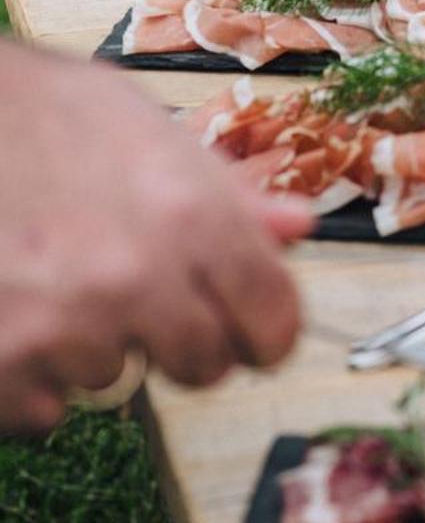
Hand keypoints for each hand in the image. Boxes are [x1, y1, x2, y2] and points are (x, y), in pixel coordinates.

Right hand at [0, 42, 312, 433]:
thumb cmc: (43, 113)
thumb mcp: (147, 130)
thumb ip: (225, 192)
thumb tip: (298, 227)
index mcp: (191, 214)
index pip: (274, 319)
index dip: (268, 332)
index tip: (255, 336)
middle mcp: (136, 275)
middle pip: (204, 365)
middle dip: (184, 342)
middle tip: (142, 298)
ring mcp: (65, 324)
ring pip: (115, 379)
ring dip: (93, 345)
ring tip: (56, 275)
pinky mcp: (2, 359)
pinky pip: (45, 409)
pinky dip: (30, 374)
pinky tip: (15, 309)